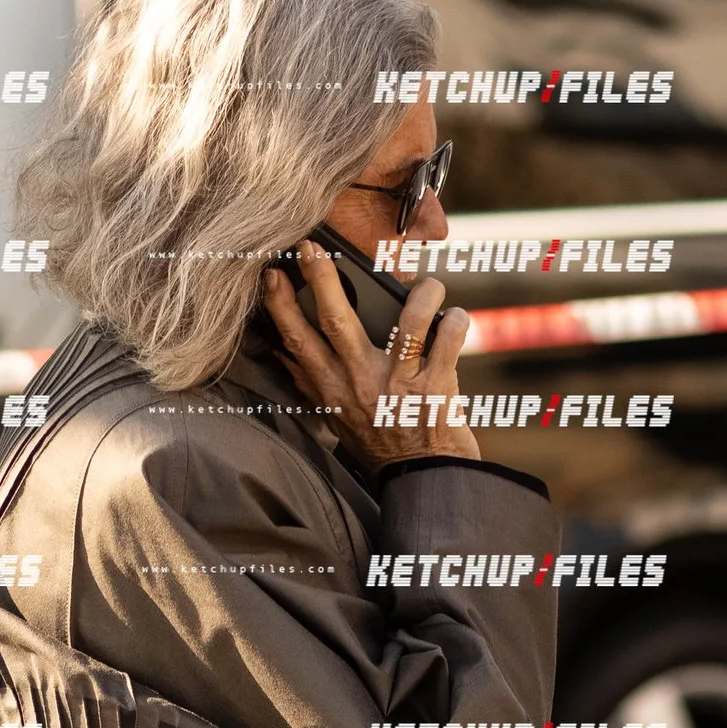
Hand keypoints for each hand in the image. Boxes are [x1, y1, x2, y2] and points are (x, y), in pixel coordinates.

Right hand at [257, 242, 477, 468]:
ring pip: (408, 321)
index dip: (282, 307)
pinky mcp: (436, 386)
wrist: (423, 480)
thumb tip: (281, 352)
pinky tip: (454, 318)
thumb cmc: (381, 446)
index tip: (272, 275)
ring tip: (430, 285)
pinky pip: (447, 338)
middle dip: (322, 279)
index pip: (298, 342)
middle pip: (336, 321)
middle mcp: (361, 383)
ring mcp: (399, 383)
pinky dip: (455, 321)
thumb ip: (312, 384)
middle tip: (311, 247)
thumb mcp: (336, 419)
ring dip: (423, 294)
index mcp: (333, 390)